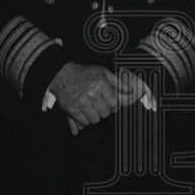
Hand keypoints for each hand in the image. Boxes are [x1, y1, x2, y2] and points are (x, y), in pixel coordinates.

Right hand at [42, 67, 157, 134]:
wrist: (63, 75)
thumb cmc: (85, 74)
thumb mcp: (103, 73)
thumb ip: (118, 82)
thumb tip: (130, 90)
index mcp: (101, 84)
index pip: (114, 103)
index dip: (113, 105)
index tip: (110, 103)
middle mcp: (92, 94)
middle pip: (106, 113)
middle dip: (104, 110)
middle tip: (99, 105)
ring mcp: (81, 103)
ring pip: (95, 120)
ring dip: (94, 116)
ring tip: (91, 108)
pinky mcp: (72, 110)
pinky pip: (84, 122)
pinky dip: (84, 120)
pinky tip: (83, 111)